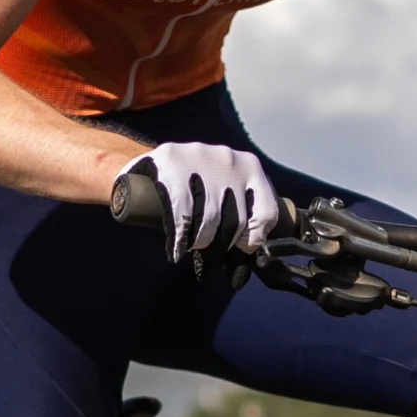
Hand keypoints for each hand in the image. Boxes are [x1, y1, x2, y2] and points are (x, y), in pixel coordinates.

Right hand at [114, 143, 275, 257]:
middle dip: (221, 245)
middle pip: (235, 223)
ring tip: (191, 246)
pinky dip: (180, 241)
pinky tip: (176, 250)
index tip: (238, 245)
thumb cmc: (197, 182)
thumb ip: (243, 213)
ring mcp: (200, 162)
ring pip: (208, 223)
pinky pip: (181, 218)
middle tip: (208, 251)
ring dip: (199, 243)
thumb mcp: (226, 187)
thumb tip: (248, 258)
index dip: (252, 237)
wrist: (149, 158)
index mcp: (250, 166)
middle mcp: (229, 160)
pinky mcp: (171, 169)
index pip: (266, 213)